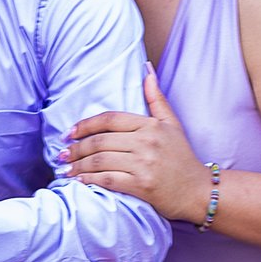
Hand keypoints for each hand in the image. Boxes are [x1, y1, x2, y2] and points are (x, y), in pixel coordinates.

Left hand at [60, 71, 214, 223]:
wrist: (199, 191)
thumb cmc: (183, 158)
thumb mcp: (172, 124)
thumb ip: (156, 99)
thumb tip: (147, 70)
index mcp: (150, 125)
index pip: (109, 119)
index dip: (84, 125)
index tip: (69, 133)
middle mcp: (146, 142)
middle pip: (100, 141)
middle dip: (76, 148)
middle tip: (62, 154)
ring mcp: (144, 164)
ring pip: (100, 160)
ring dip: (78, 166)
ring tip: (66, 169)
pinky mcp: (142, 186)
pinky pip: (108, 180)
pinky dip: (90, 180)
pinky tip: (79, 181)